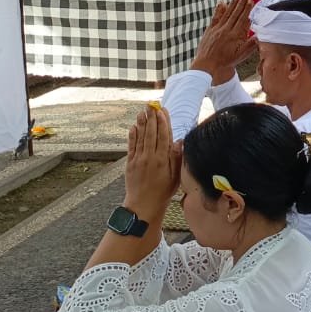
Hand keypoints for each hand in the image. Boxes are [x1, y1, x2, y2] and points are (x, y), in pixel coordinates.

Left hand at [125, 105, 180, 220]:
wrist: (143, 205)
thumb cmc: (163, 192)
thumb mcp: (175, 176)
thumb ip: (176, 157)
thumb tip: (180, 141)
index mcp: (162, 160)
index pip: (163, 136)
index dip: (163, 122)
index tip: (163, 111)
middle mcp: (150, 157)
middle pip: (151, 133)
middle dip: (152, 118)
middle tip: (151, 105)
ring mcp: (139, 159)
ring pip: (141, 137)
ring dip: (142, 123)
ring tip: (143, 111)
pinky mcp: (130, 163)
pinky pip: (131, 146)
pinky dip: (132, 136)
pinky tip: (134, 127)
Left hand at [190, 0, 257, 81]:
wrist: (207, 65)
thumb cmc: (225, 62)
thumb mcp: (241, 56)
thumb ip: (250, 45)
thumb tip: (259, 36)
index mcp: (235, 36)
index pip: (243, 19)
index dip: (247, 9)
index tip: (251, 1)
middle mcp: (226, 30)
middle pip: (235, 14)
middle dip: (241, 3)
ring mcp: (217, 29)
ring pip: (226, 14)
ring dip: (232, 4)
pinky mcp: (209, 30)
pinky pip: (215, 17)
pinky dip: (219, 10)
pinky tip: (222, 3)